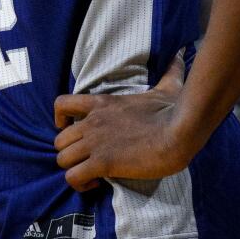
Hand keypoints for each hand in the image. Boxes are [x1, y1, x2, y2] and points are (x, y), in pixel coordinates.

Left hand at [53, 54, 195, 189]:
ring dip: (73, 169)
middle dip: (69, 152)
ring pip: (62, 159)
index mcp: (102, 104)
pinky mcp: (103, 163)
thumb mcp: (166, 88)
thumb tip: (180, 57)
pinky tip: (95, 183)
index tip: (69, 128)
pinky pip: (73, 177)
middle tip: (85, 159)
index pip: (61, 104)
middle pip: (58, 140)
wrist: (178, 132)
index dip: (59, 119)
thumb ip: (168, 74)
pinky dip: (79, 183)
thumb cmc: (172, 112)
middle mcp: (92, 122)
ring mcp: (95, 142)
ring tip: (90, 175)